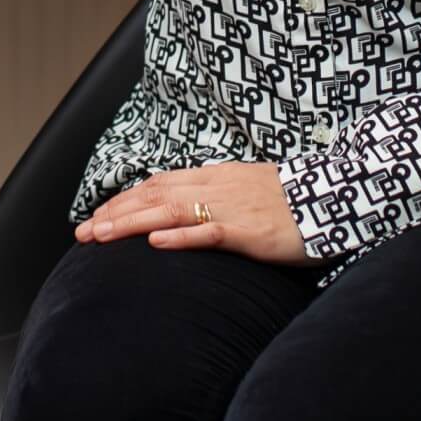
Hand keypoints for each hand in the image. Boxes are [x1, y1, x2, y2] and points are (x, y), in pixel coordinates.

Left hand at [74, 163, 309, 264]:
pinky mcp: (252, 232)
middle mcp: (217, 187)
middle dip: (115, 213)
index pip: (158, 183)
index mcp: (216, 176)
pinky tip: (155, 244)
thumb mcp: (247, 191)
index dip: (124, 199)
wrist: (338, 197)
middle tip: (82, 233)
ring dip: (131, 223)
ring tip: (100, 237)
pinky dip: (180, 237)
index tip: (96, 216)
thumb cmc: (293, 203)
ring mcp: (233, 208)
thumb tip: (181, 215)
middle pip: (155, 194)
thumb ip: (215, 197)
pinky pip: (210, 232)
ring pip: (171, 210)